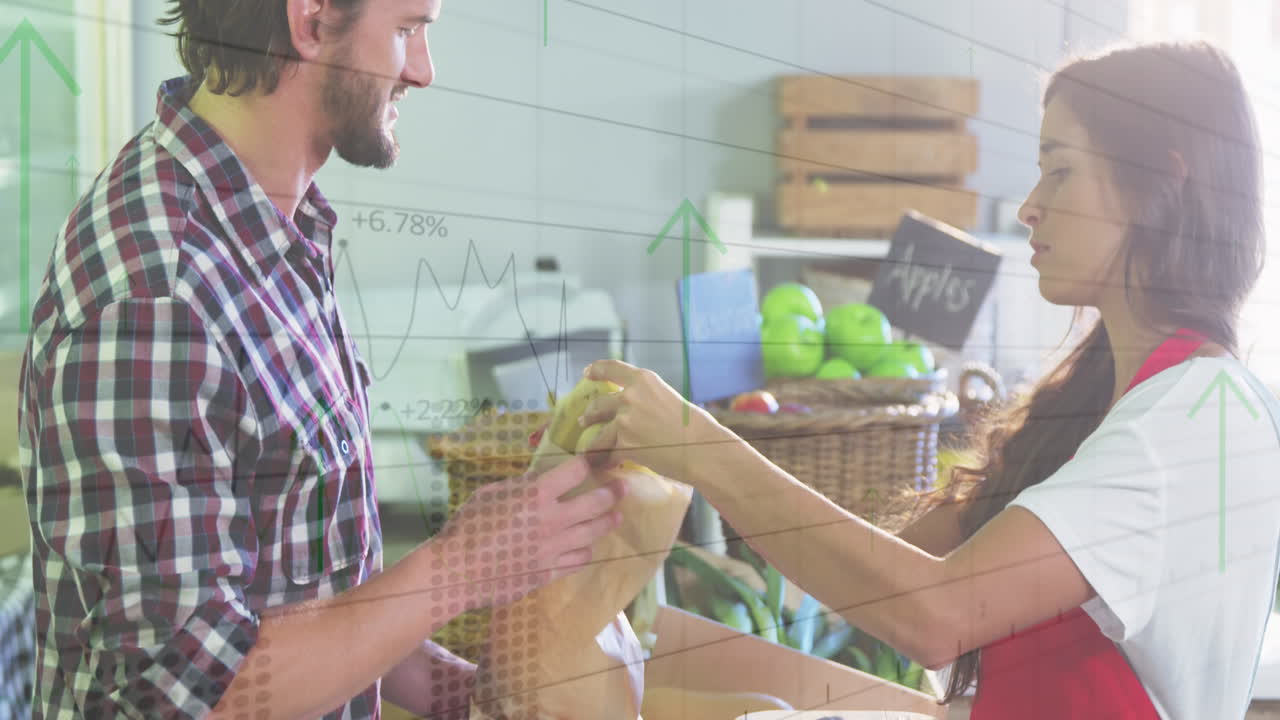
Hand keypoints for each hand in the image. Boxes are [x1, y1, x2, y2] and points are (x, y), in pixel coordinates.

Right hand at [433, 454, 625, 608]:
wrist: (457, 571)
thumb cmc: (467, 527)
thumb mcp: (490, 494)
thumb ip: (520, 487)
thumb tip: (538, 482)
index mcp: (536, 494)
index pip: (575, 471)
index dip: (589, 462)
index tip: (598, 460)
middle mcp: (552, 520)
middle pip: (595, 503)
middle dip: (613, 492)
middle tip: (623, 487)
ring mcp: (554, 549)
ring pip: (592, 533)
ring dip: (607, 522)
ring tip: (616, 517)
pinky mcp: (549, 572)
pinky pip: (578, 560)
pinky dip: (586, 551)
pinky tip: (587, 547)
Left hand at [575, 358, 728, 481]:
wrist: (703, 449)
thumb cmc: (695, 426)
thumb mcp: (669, 398)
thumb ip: (648, 399)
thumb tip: (634, 409)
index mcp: (643, 380)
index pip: (612, 368)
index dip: (597, 370)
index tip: (587, 373)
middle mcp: (630, 397)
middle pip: (599, 404)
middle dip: (590, 414)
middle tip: (584, 420)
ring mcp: (625, 422)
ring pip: (599, 433)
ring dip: (592, 443)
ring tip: (588, 451)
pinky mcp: (625, 446)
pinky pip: (608, 454)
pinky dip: (607, 461)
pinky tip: (607, 466)